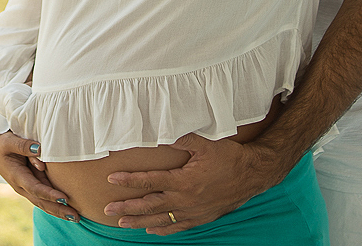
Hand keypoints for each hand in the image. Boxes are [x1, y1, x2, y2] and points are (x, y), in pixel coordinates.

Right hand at [0, 131, 77, 222]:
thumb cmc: (2, 143)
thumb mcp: (9, 141)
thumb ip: (24, 146)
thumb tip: (40, 150)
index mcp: (16, 176)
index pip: (35, 188)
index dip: (49, 194)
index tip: (64, 198)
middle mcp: (22, 186)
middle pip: (42, 201)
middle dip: (59, 210)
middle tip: (76, 217)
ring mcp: (26, 187)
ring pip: (43, 203)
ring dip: (59, 211)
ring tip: (76, 217)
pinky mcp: (31, 185)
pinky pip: (44, 197)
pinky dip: (55, 204)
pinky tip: (67, 209)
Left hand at [102, 134, 279, 234]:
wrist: (253, 174)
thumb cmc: (230, 156)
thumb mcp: (206, 143)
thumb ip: (181, 138)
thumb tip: (161, 131)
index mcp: (184, 181)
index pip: (150, 182)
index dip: (129, 181)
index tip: (111, 180)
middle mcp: (186, 199)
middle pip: (150, 205)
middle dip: (128, 207)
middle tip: (108, 210)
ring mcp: (194, 211)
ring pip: (162, 219)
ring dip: (140, 221)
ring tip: (122, 223)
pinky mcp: (202, 217)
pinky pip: (179, 226)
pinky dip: (163, 229)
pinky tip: (151, 230)